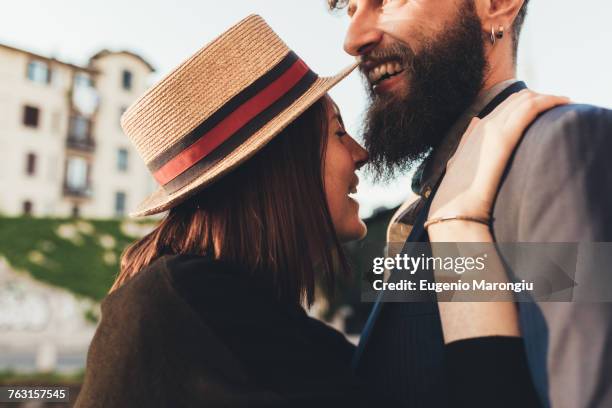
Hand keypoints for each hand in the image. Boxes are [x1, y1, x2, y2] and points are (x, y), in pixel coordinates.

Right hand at [428, 90, 569, 220]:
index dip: (528, 103)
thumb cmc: (460, 193)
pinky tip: (564, 104)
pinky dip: (550, 101)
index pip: (507, 105)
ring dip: (550, 98)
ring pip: (526, 99)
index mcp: (476, 130)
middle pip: (518, 98)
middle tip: (562, 106)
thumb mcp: (459, 162)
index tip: (548, 110)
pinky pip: (531, 108)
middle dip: (542, 98)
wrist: (458, 206)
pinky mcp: (503, 137)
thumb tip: (474, 121)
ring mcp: (493, 128)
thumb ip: (468, 141)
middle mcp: (484, 124)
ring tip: (568, 103)